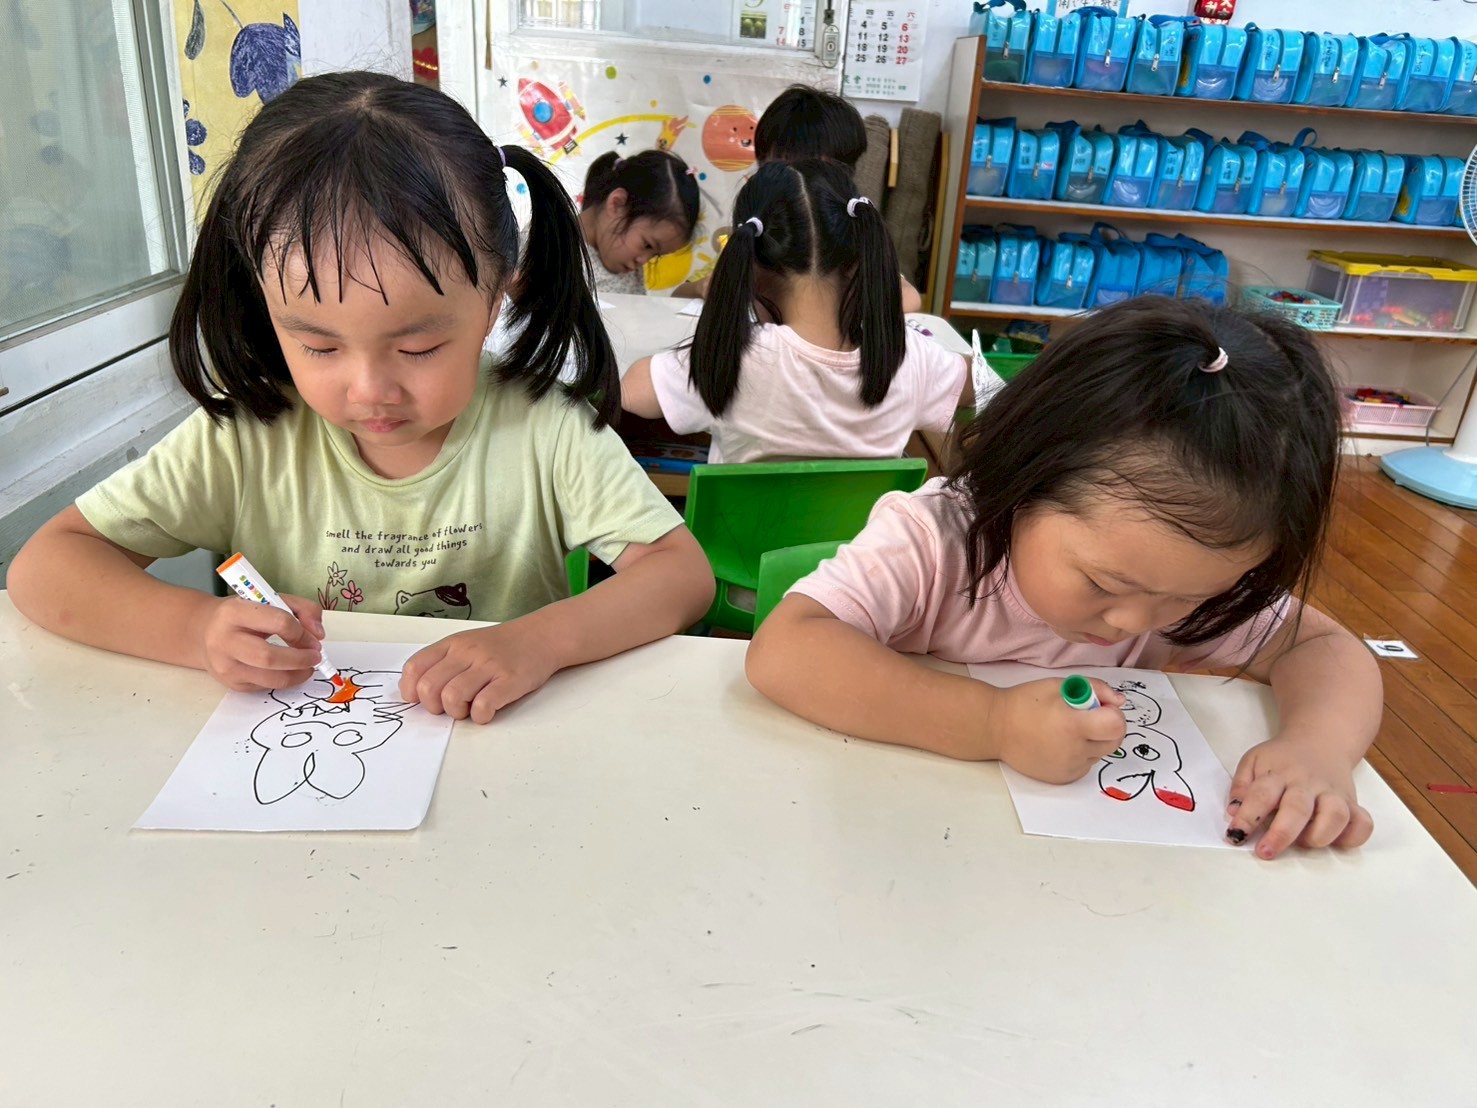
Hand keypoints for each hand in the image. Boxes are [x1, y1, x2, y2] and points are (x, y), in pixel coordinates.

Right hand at [199, 594, 324, 690]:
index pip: (280, 623)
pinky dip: (283, 680)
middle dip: (301, 659)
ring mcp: (225, 666)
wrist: (203, 631)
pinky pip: (265, 687)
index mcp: (234, 612)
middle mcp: (224, 640)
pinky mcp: (231, 683)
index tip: (314, 638)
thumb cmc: (242, 614)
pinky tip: (286, 670)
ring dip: (298, 675)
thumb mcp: (270, 599)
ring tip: (307, 667)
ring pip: (271, 679)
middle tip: (315, 657)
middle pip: (270, 657)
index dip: (303, 633)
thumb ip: (302, 608)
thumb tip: (318, 634)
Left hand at [400, 622, 559, 722]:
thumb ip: (442, 663)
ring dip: (456, 712)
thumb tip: (415, 691)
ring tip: (469, 709)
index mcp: (452, 644)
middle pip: (429, 687)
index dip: (411, 690)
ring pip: (452, 697)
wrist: (541, 636)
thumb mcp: (466, 644)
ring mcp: (489, 666)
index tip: (419, 700)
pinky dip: (480, 717)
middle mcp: (467, 653)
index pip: (414, 668)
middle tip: (448, 707)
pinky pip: (483, 706)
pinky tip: (487, 712)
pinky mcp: (509, 681)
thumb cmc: (501, 646)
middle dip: (433, 707)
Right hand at [990, 678, 1126, 783]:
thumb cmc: (1025, 703)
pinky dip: (1082, 753)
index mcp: (1072, 725)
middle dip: (1108, 727)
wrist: (995, 728)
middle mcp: (1074, 751)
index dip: (1113, 713)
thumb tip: (1119, 702)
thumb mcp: (1060, 685)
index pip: (1116, 725)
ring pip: (1101, 753)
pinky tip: (1061, 743)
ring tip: (1068, 730)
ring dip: (1094, 740)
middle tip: (1087, 717)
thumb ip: (1095, 689)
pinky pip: (1086, 764)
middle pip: (1115, 741)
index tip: (1100, 706)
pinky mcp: (1064, 778)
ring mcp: (1069, 768)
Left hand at [1225, 735, 1372, 858]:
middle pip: (1298, 809)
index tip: (1236, 835)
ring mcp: (1334, 793)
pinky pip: (1363, 824)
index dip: (1247, 816)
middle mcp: (1308, 783)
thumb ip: (1241, 786)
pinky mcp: (1353, 803)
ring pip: (1336, 816)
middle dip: (1281, 834)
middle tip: (1265, 852)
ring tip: (1303, 844)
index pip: (1261, 794)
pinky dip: (1353, 837)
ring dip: (1319, 836)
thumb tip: (1233, 812)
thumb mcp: (1254, 761)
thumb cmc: (1282, 759)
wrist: (1321, 740)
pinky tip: (1335, 841)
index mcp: (1279, 773)